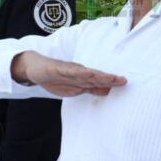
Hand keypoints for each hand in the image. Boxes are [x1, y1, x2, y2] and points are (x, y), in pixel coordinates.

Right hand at [12, 51, 126, 96]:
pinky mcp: (59, 69)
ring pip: (87, 73)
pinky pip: (71, 71)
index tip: (124, 83)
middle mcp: (79, 72)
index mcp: (84, 77)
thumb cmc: (56, 78)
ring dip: (99, 75)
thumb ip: (90, 88)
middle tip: (123, 80)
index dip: (112, 82)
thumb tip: (107, 91)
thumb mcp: (75, 87)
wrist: (36, 69)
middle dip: (110, 79)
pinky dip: (80, 72)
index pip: (100, 81)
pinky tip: (88, 73)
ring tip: (111, 77)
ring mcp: (69, 70)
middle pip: (97, 77)